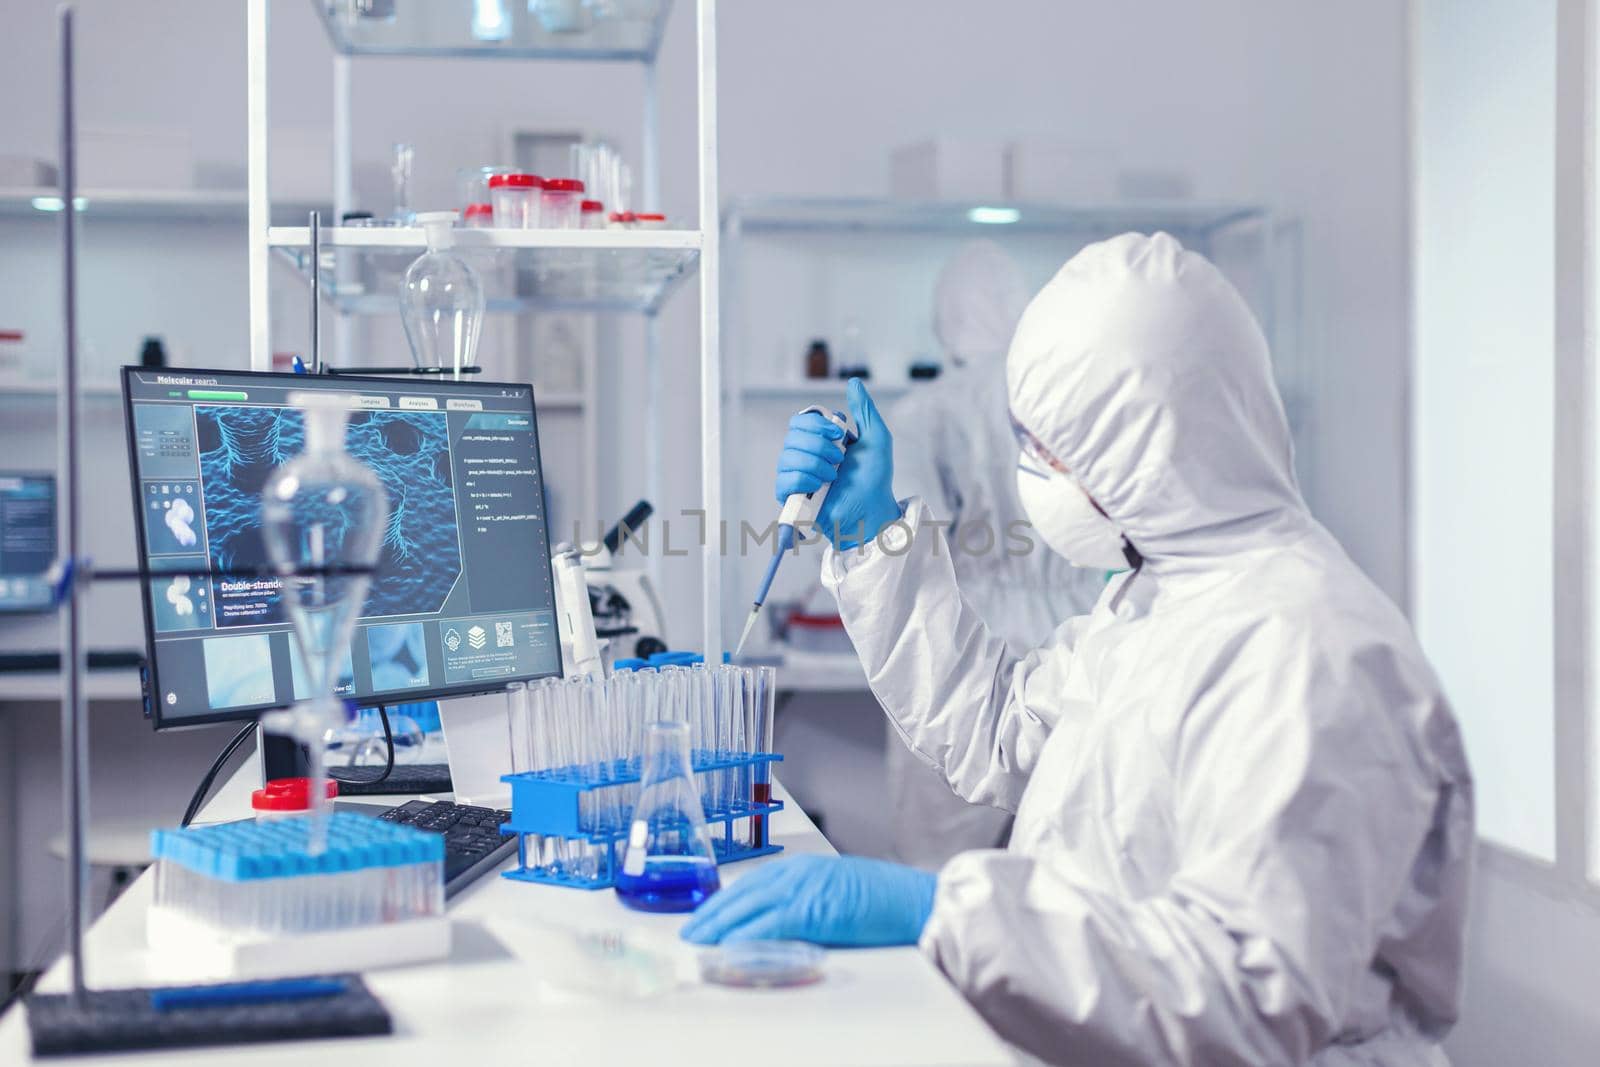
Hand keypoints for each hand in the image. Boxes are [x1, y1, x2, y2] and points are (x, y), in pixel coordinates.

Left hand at [680, 854, 935, 946]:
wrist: (915, 899)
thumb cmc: (886, 898)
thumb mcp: (837, 890)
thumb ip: (807, 899)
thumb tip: (782, 921)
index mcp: (804, 866)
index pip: (752, 882)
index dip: (725, 899)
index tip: (706, 914)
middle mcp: (798, 872)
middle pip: (742, 892)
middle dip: (712, 912)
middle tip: (690, 930)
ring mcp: (804, 889)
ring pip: (748, 907)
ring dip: (718, 925)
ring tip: (697, 940)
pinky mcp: (811, 911)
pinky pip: (768, 924)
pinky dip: (744, 935)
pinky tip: (727, 945)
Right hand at [773, 378, 899, 549]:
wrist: (873, 510)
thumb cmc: (874, 478)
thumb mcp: (876, 438)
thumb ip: (864, 410)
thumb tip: (853, 383)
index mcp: (819, 441)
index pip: (800, 421)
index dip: (816, 423)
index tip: (839, 432)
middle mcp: (804, 456)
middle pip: (792, 436)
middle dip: (820, 445)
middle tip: (840, 458)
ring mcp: (796, 477)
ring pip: (787, 457)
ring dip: (816, 464)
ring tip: (834, 476)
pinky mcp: (792, 498)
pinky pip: (784, 481)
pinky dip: (804, 479)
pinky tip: (820, 486)